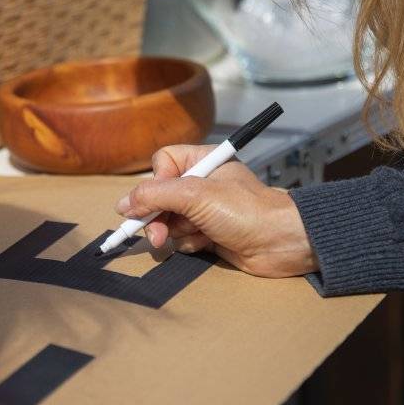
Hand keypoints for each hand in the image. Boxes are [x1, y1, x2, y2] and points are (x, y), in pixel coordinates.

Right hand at [115, 145, 318, 277]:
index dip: (155, 182)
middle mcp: (202, 183)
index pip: (162, 163)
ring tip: (196, 236)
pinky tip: (207, 243)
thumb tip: (123, 205)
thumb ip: (155, 195)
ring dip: (175, 232)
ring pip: (168, 220)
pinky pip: (181, 238)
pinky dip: (189, 243)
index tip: (155, 200)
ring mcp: (205, 210)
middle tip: (156, 235)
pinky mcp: (209, 233)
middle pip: (160, 196)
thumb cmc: (246, 210)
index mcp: (203, 160)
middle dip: (157, 216)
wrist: (280, 243)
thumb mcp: (195, 195)